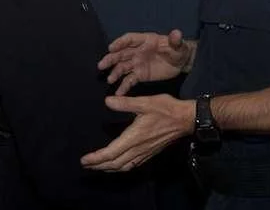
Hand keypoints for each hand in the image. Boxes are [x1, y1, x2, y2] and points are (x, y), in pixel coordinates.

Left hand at [80, 94, 194, 171]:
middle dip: (98, 166)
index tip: (84, 160)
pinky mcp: (150, 152)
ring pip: (123, 166)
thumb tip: (107, 101)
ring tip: (97, 167)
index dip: (96, 158)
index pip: (111, 153)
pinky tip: (117, 165)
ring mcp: (145, 153)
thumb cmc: (165, 109)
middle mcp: (138, 149)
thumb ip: (125, 103)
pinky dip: (121, 167)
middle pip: (115, 163)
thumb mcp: (145, 102)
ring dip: (109, 168)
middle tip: (85, 165)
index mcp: (134, 138)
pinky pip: (132, 165)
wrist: (185, 119)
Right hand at [98, 29, 190, 95]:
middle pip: (121, 53)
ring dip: (115, 73)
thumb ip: (175, 40)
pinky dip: (124, 86)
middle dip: (111, 59)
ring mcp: (137, 63)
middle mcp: (137, 51)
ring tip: (110, 80)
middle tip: (101, 65)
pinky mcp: (140, 75)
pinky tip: (118, 93)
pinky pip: (129, 80)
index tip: (111, 48)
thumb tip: (177, 33)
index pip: (129, 39)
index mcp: (145, 40)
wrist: (181, 62)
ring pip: (122, 67)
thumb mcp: (178, 45)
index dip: (120, 43)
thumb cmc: (178, 50)